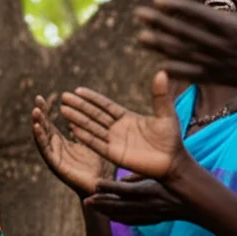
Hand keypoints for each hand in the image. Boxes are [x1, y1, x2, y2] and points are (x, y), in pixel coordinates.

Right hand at [32, 95, 108, 197]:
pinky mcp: (56, 165)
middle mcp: (57, 149)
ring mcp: (55, 157)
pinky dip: (40, 138)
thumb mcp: (96, 142)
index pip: (53, 123)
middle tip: (38, 98)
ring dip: (38, 124)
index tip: (50, 96)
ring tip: (35, 111)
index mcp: (64, 143)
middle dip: (41, 113)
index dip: (50, 110)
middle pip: (45, 128)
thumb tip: (88, 113)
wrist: (102, 186)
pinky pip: (45, 150)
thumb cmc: (101, 166)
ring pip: (42, 138)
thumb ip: (89, 130)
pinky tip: (36, 127)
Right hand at [59, 72, 187, 181]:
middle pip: (94, 115)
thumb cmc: (171, 139)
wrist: (173, 163)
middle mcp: (118, 128)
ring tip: (63, 110)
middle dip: (79, 106)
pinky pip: (97, 144)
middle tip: (64, 97)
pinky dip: (85, 136)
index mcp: (127, 117)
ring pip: (92, 128)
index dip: (92, 98)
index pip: (105, 105)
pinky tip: (73, 129)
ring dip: (78, 119)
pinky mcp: (115, 154)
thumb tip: (162, 72)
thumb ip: (161, 95)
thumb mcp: (166, 114)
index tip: (78, 90)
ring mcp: (115, 141)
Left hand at [85, 177, 189, 224]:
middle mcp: (150, 205)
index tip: (95, 184)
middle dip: (102, 203)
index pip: (126, 190)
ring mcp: (151, 214)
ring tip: (92, 207)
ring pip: (124, 215)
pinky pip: (133, 221)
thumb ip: (138, 176)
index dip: (109, 188)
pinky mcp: (154, 220)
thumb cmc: (179, 179)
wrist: (198, 200)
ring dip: (107, 211)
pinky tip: (109, 217)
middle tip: (86, 200)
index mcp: (152, 190)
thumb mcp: (159, 173)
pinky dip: (119, 218)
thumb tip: (120, 181)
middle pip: (121, 206)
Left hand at [134, 0, 236, 93]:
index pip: (197, 14)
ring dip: (160, 45)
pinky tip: (159, 64)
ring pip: (183, 54)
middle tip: (138, 14)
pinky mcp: (220, 78)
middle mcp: (222, 46)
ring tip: (140, 37)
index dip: (175, 7)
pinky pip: (193, 74)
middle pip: (184, 33)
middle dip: (159, 23)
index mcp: (232, 27)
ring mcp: (219, 63)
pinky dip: (176, 70)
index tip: (156, 0)